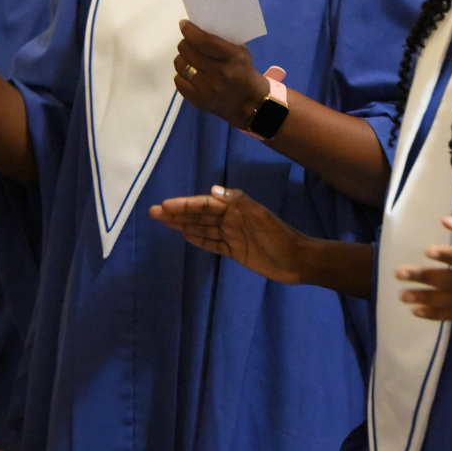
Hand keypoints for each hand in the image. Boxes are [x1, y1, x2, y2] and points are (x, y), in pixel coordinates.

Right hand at [149, 186, 303, 281]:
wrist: (297, 260)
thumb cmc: (280, 237)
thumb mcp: (261, 218)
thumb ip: (239, 202)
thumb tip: (212, 190)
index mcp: (236, 209)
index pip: (205, 204)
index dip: (185, 205)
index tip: (165, 206)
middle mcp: (231, 220)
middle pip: (200, 215)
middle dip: (178, 213)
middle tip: (153, 212)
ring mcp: (232, 236)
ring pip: (202, 228)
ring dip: (183, 224)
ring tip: (163, 222)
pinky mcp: (234, 251)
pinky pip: (211, 243)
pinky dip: (198, 239)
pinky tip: (185, 236)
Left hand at [174, 20, 268, 128]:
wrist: (251, 105)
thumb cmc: (245, 74)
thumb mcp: (241, 53)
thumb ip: (221, 41)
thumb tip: (198, 30)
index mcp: (232, 58)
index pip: (204, 41)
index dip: (190, 31)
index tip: (184, 25)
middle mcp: (218, 73)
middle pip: (187, 51)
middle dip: (186, 44)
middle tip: (190, 44)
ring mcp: (206, 89)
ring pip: (180, 64)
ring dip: (183, 59)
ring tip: (191, 60)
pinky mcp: (197, 100)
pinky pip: (178, 81)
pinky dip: (182, 75)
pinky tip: (191, 75)